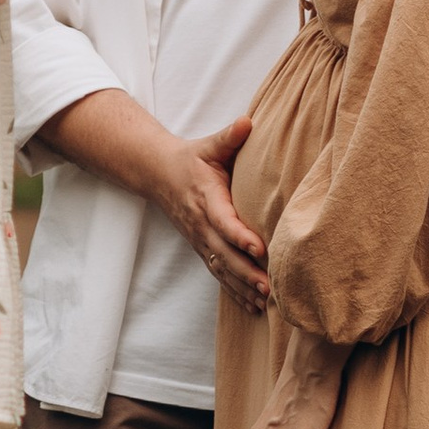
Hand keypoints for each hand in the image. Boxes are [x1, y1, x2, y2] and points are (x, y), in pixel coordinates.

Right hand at [36, 93, 270, 306]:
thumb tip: (248, 122)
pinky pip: (217, 273)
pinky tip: (253, 306)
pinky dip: (234, 291)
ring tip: (265, 303)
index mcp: (206, 198)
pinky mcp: (201, 249)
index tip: (260, 248)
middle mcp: (201, 224)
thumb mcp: (209, 145)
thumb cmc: (192, 159)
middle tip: (270, 287)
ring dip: (242, 287)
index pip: (223, 220)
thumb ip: (229, 136)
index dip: (240, 235)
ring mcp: (199, 240)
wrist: (159, 174)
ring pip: (221, 268)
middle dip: (246, 272)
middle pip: (223, 253)